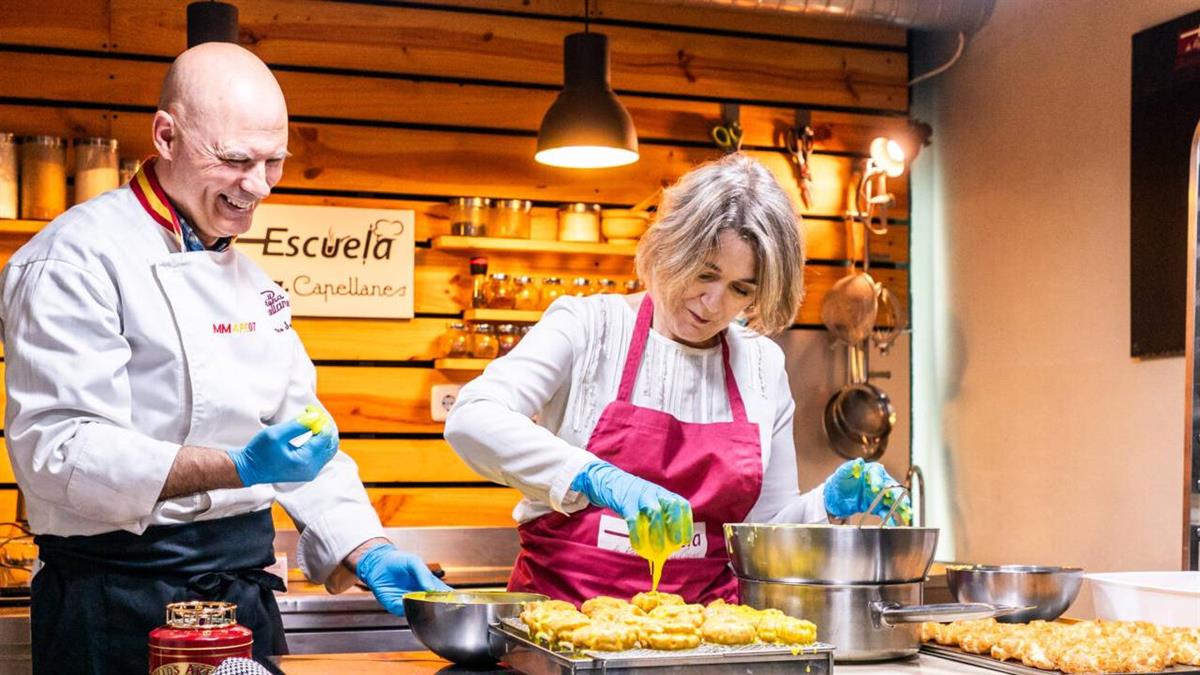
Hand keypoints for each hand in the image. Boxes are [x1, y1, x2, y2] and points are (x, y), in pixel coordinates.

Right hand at [226, 417, 338, 485]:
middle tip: (315, 415)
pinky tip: (310, 432)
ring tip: (312, 422)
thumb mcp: (276, 434)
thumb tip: (316, 417)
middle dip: (326, 427)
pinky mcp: (306, 471)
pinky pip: (320, 455)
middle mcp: (311, 469)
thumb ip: (297, 425)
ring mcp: (310, 472)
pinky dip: (318, 442)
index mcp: (305, 461)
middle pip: (331, 445)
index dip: (321, 420)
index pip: (325, 437)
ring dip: (323, 435)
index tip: (310, 410)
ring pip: (327, 450)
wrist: (248, 469)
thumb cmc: (259, 452)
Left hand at [356, 543, 452, 615]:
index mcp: (428, 586)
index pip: (442, 595)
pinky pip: (401, 610)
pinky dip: (405, 607)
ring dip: (421, 609)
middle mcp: (419, 597)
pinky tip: (408, 599)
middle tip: (441, 605)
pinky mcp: (394, 606)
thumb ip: (424, 574)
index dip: (449, 599)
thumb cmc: (397, 561)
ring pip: (418, 612)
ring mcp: (407, 602)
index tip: (455, 601)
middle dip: (437, 608)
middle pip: (432, 607)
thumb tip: (432, 589)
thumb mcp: (414, 562)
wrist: (377, 562)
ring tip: (425, 601)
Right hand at [570, 460, 692, 547]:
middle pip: (672, 504)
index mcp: (664, 493)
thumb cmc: (634, 500)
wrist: (611, 482)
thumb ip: (659, 521)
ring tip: (658, 550)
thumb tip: (667, 548)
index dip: (686, 523)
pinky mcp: (626, 502)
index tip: (685, 540)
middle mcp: (655, 492)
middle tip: (676, 543)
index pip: (681, 505)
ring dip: (658, 532)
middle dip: (676, 524)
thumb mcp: (650, 503)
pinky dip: (637, 535)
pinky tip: (638, 547)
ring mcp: (640, 496)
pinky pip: (633, 519)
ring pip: (654, 511)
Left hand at [823, 458, 912, 524]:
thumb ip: (849, 467)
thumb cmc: (839, 481)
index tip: (876, 488)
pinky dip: (891, 517)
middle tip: (902, 503)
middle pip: (891, 487)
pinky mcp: (877, 507)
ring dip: (900, 507)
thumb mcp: (841, 473)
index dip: (878, 480)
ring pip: (893, 500)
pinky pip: (886, 512)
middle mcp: (879, 482)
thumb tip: (858, 461)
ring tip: (906, 513)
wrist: (834, 497)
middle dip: (897, 495)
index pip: (877, 473)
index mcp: (871, 471)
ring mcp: (879, 495)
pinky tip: (895, 523)